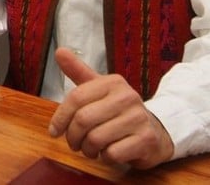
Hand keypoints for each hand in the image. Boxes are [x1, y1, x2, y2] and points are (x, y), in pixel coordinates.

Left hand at [48, 47, 173, 168]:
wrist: (155, 130)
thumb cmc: (119, 111)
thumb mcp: (99, 89)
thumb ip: (78, 71)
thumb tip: (59, 50)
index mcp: (113, 82)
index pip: (76, 98)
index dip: (60, 117)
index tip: (54, 131)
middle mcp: (128, 96)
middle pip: (83, 120)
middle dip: (73, 137)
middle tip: (74, 143)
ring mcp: (139, 118)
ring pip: (96, 139)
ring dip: (88, 149)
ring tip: (91, 148)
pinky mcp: (146, 140)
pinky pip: (112, 154)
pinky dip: (105, 158)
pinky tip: (109, 153)